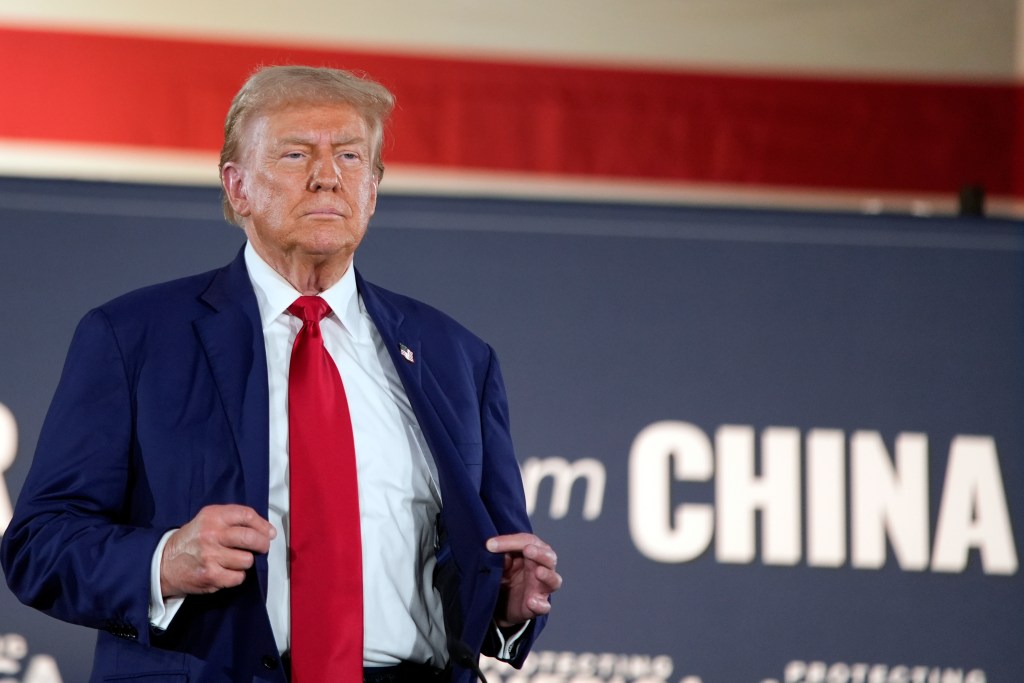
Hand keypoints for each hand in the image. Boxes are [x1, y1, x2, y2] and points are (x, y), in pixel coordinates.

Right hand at [160, 504, 275, 598]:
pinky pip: (238, 577)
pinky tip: (226, 571)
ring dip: (245, 562)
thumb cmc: (193, 540)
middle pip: (251, 538)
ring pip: (247, 560)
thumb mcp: (209, 519)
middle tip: (262, 548)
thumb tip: (268, 531)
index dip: (263, 525)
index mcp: (213, 516)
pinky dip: (236, 576)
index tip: (269, 533)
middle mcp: (211, 534)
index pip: (247, 515)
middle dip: (262, 544)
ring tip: (234, 560)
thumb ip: (235, 520)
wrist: (164, 562)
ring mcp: (210, 556)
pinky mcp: (210, 575)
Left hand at [487, 533, 561, 627]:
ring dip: (547, 576)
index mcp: (532, 554)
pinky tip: (531, 601)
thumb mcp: (500, 565)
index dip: (511, 541)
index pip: (527, 542)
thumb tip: (502, 555)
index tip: (490, 545)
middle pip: (548, 557)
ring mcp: (541, 588)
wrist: (503, 605)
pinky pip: (544, 607)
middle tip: (528, 550)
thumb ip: (502, 559)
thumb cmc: (506, 577)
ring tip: (538, 572)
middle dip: (539, 553)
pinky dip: (539, 605)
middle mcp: (541, 568)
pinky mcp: (537, 606)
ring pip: (554, 580)